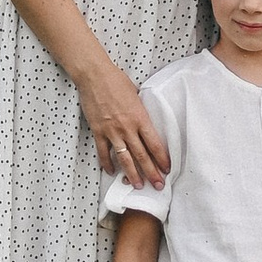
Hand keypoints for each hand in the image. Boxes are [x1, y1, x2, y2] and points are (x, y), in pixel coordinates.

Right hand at [80, 61, 169, 185]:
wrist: (95, 75)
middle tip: (157, 185)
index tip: (166, 169)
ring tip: (137, 185)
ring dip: (131, 174)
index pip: (154, 144)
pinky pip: (103, 152)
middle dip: (151, 173)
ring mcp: (112, 131)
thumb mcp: (136, 94)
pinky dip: (107, 163)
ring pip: (124, 158)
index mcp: (140, 118)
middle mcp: (127, 128)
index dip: (162, 159)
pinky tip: (111, 171)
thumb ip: (141, 111)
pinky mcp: (98, 131)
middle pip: (142, 156)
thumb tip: (144, 121)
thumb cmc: (116, 80)